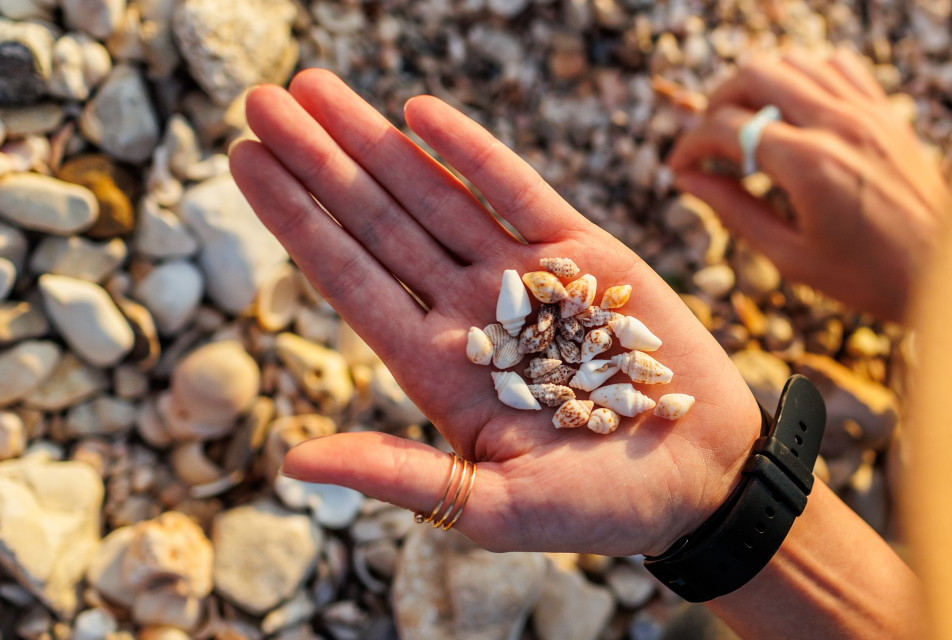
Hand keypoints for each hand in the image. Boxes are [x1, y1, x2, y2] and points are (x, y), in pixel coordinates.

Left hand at [229, 69, 762, 556]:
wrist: (704, 478)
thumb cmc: (600, 509)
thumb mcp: (492, 508)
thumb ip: (400, 475)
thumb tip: (293, 461)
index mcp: (439, 372)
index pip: (352, 282)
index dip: (298, 222)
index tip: (247, 165)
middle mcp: (470, 314)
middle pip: (378, 225)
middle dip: (320, 163)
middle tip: (261, 102)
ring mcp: (524, 278)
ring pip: (435, 195)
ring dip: (377, 142)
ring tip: (315, 88)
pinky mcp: (585, 254)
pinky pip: (516, 191)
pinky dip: (470, 152)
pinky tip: (418, 113)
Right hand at [667, 51, 950, 321]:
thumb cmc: (871, 279)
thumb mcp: (792, 258)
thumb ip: (735, 212)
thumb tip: (689, 181)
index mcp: (809, 165)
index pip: (726, 128)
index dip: (690, 145)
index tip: (680, 168)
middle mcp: (838, 124)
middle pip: (755, 74)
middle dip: (717, 102)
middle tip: (708, 140)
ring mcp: (868, 112)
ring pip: (795, 61)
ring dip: (760, 85)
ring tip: (748, 126)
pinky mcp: (888, 113)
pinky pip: (839, 67)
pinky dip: (807, 77)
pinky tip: (798, 111)